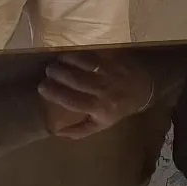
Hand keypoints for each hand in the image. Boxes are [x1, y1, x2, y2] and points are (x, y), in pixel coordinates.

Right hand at [38, 53, 153, 138]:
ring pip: (85, 65)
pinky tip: (70, 53)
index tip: (42, 87)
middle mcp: (103, 91)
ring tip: (56, 61)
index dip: (55, 94)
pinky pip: (94, 56)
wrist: (145, 90)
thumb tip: (57, 132)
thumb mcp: (101, 124)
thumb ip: (80, 130)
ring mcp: (110, 74)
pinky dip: (80, 54)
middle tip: (47, 71)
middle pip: (76, 81)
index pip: (72, 101)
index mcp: (98, 109)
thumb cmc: (119, 108)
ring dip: (67, 61)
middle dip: (58, 74)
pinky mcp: (114, 60)